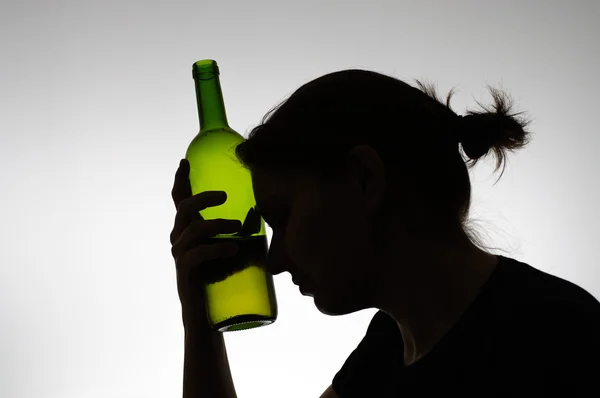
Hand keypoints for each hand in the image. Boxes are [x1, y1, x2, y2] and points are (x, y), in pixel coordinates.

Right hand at [170, 159, 242, 328]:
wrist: (209, 320)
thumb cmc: (221, 283)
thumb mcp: (230, 251)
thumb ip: (237, 233)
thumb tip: (258, 214)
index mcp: (188, 233)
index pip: (179, 202)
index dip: (180, 181)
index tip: (184, 162)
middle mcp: (180, 242)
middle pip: (183, 210)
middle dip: (202, 198)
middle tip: (223, 196)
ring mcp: (181, 258)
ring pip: (192, 230)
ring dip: (217, 225)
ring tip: (238, 227)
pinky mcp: (186, 275)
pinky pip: (196, 255)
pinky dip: (215, 249)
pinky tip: (232, 249)